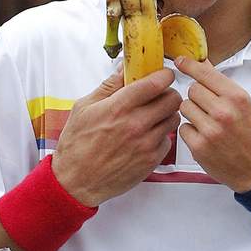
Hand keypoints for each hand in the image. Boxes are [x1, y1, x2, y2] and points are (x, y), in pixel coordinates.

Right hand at [52, 67, 181, 206]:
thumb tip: (124, 69)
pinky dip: (161, 135)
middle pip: (172, 99)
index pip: (156, 83)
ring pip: (174, 118)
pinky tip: (147, 136)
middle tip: (158, 96)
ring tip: (153, 116)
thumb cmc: (77, 145)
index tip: (163, 75)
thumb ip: (108, 86)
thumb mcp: (84, 107)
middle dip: (167, 93)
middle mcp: (136, 124)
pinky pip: (168, 140)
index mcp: (119, 107)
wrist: (76, 181)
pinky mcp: (151, 160)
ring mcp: (146, 144)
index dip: (164, 75)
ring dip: (166, 114)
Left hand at [174, 56, 250, 192]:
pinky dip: (190, 131)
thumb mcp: (244, 104)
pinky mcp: (199, 147)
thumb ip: (221, 84)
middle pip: (192, 89)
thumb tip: (201, 62)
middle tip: (209, 108)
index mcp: (237, 97)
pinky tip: (204, 137)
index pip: (205, 73)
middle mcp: (224, 112)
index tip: (180, 61)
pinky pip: (182, 127)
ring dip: (192, 113)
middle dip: (198, 96)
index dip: (190, 65)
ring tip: (208, 123)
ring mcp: (210, 130)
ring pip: (184, 107)